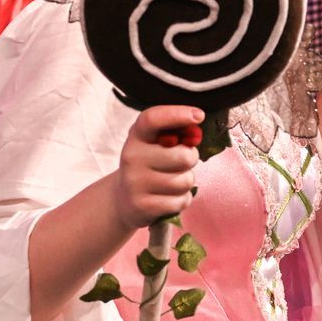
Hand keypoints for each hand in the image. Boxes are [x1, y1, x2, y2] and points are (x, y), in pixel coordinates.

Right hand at [111, 106, 202, 228]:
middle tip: (181, 162)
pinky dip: (182, 200)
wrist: (122, 200)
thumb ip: (174, 134)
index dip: (177, 114)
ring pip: (185, 181)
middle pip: (183, 156)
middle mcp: (132, 157)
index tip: (199, 116)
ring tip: (172, 182)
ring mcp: (136, 183)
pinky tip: (168, 198)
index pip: (153, 119)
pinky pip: (181, 201)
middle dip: (191, 159)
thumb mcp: (153, 143)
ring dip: (186, 182)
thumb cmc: (148, 165)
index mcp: (137, 136)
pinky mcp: (143, 206)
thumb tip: (196, 132)